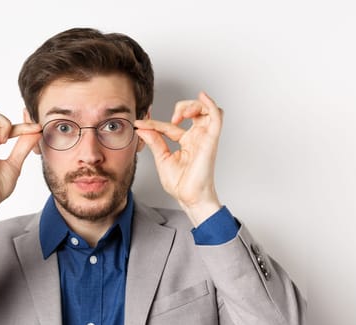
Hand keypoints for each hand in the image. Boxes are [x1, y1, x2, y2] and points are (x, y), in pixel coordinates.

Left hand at [135, 91, 222, 225]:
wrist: (189, 197)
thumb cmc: (181, 184)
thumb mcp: (162, 158)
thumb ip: (155, 142)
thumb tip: (143, 129)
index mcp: (187, 142)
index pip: (170, 126)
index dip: (153, 123)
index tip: (139, 124)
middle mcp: (197, 138)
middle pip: (196, 111)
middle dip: (182, 106)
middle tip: (170, 118)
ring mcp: (205, 138)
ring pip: (207, 110)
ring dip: (194, 105)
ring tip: (181, 113)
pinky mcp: (211, 140)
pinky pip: (216, 117)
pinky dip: (211, 105)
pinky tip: (202, 96)